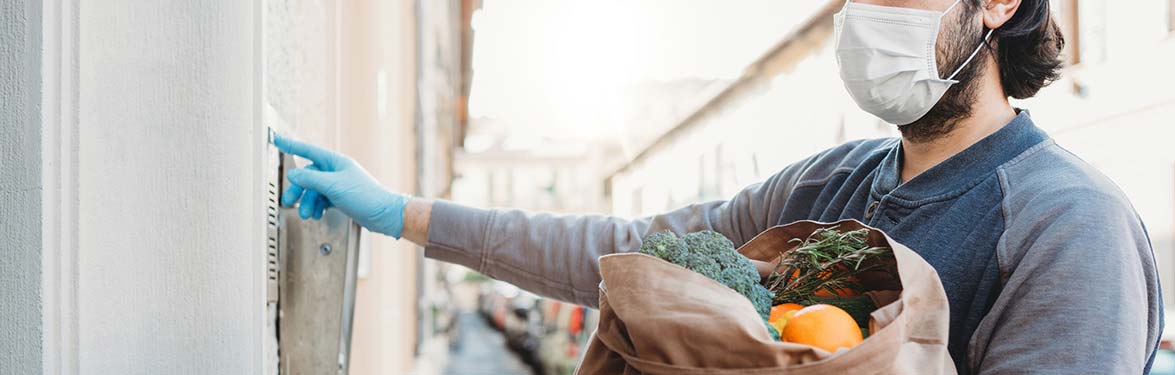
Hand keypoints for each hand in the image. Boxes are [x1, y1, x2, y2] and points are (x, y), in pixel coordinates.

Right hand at [273, 133, 407, 238]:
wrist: (384, 215)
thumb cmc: (366, 197)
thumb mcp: (334, 186)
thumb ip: (311, 180)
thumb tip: (294, 174)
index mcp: (335, 162)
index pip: (308, 151)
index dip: (291, 145)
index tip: (277, 139)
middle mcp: (336, 171)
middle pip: (308, 176)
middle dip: (298, 189)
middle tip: (289, 200)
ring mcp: (339, 185)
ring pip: (314, 190)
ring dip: (308, 202)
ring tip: (307, 213)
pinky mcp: (342, 198)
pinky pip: (322, 199)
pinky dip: (317, 207)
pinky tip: (318, 214)